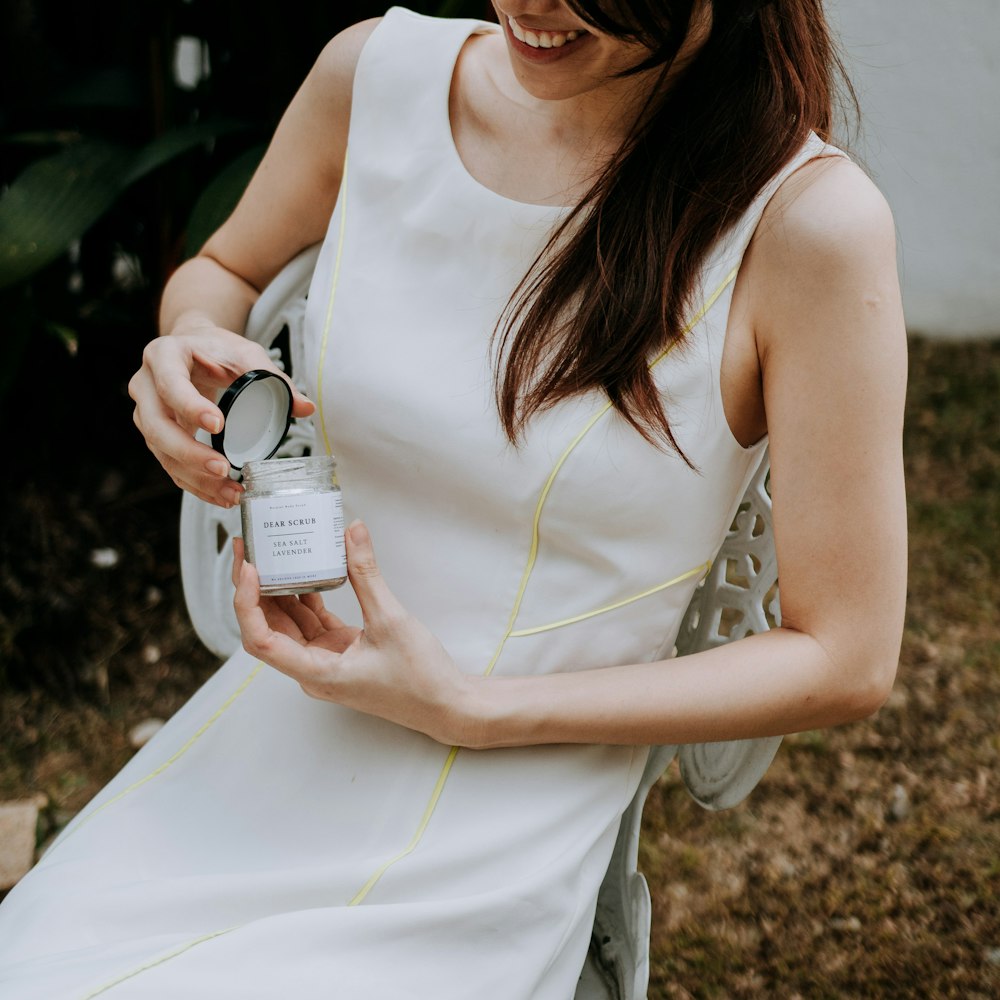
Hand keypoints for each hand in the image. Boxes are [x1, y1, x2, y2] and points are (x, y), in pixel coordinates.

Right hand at [128, 322, 313, 506]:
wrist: (193, 348)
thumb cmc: (216, 348)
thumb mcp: (245, 353)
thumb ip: (273, 376)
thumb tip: (305, 407)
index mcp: (164, 356)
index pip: (171, 384)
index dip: (191, 407)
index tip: (218, 424)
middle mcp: (146, 386)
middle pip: (157, 426)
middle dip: (189, 453)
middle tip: (222, 468)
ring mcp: (147, 414)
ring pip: (162, 452)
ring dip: (194, 476)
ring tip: (229, 491)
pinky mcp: (157, 436)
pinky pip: (170, 465)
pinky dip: (194, 484)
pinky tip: (220, 495)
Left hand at [232, 521, 472, 744]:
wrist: (446, 704)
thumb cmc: (420, 678)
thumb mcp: (391, 620)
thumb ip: (366, 574)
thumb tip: (353, 532)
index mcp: (316, 673)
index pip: (261, 640)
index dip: (247, 603)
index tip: (250, 567)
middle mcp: (312, 669)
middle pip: (267, 627)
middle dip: (253, 588)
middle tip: (249, 546)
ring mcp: (324, 660)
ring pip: (288, 623)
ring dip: (277, 589)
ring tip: (270, 552)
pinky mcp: (339, 652)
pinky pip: (312, 621)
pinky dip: (306, 596)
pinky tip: (306, 569)